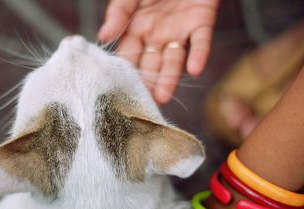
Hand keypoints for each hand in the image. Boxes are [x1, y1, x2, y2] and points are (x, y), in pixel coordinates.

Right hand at [98, 0, 219, 103]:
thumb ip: (119, 13)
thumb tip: (102, 36)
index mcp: (137, 29)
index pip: (129, 55)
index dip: (125, 72)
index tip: (119, 90)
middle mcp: (157, 36)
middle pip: (152, 63)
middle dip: (148, 82)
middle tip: (142, 101)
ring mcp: (179, 31)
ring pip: (174, 59)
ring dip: (170, 77)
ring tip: (163, 96)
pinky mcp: (202, 23)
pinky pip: (201, 42)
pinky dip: (199, 55)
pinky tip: (194, 69)